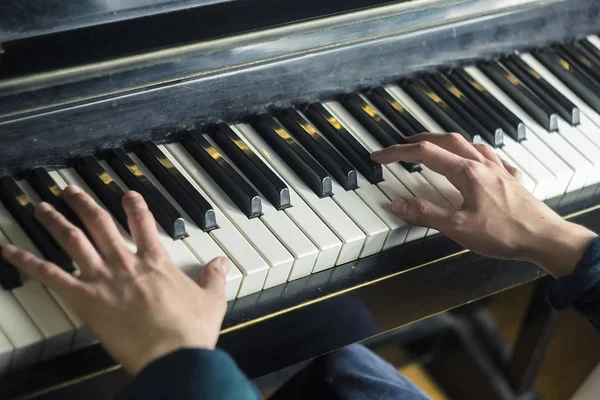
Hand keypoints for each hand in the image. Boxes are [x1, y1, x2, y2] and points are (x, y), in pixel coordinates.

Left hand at [2, 186, 228, 374]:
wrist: (172, 355)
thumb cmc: (190, 330)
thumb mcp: (212, 300)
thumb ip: (214, 277)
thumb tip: (220, 263)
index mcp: (156, 262)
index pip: (143, 223)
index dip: (135, 206)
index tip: (128, 195)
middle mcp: (126, 263)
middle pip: (101, 224)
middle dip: (85, 204)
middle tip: (72, 191)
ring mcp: (103, 279)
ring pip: (74, 240)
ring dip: (57, 221)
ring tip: (43, 207)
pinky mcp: (85, 299)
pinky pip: (51, 275)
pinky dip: (28, 261)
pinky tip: (10, 251)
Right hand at [371, 133, 596, 277]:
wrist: (545, 239)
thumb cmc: (506, 233)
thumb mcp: (457, 228)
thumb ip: (425, 213)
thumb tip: (398, 203)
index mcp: (466, 172)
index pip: (423, 153)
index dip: (396, 153)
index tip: (379, 156)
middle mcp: (482, 165)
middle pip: (446, 140)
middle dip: (420, 139)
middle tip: (403, 144)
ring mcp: (498, 171)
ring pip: (469, 145)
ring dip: (446, 142)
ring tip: (435, 147)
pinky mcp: (511, 181)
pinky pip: (491, 157)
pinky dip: (475, 153)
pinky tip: (477, 161)